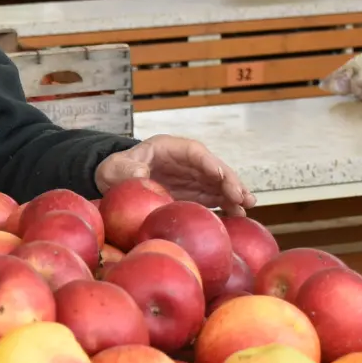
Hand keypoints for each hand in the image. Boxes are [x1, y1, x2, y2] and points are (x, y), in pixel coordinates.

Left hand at [95, 135, 255, 214]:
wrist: (113, 182)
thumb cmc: (114, 171)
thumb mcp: (115, 169)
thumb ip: (127, 170)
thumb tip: (141, 175)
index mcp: (168, 148)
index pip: (194, 152)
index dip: (209, 163)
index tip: (220, 176)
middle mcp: (185, 161)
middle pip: (212, 167)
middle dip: (229, 180)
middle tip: (243, 197)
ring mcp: (191, 176)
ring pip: (218, 182)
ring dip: (233, 192)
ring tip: (248, 206)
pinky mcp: (192, 192)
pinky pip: (212, 196)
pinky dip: (225, 203)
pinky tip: (237, 214)